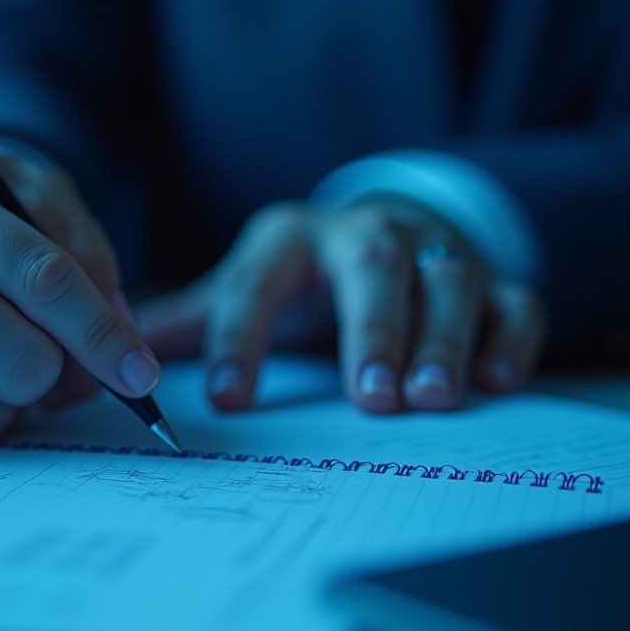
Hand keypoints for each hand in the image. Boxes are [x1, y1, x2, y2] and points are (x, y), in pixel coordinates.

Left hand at [138, 196, 545, 411]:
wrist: (385, 231)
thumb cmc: (304, 277)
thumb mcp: (251, 286)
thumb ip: (196, 323)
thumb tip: (116, 353)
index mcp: (291, 240)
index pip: (258, 282)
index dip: (241, 338)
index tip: (229, 400)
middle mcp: (366, 235)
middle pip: (372, 267)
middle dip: (372, 331)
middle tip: (370, 398)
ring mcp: (434, 252)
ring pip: (447, 281)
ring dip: (442, 339)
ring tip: (431, 399)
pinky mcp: (490, 276)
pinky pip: (513, 300)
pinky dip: (510, 338)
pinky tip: (496, 382)